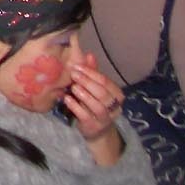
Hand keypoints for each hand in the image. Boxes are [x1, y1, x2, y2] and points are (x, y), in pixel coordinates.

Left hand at [63, 40, 125, 164]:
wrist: (96, 130)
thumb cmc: (94, 103)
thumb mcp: (95, 88)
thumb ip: (93, 72)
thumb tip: (89, 54)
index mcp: (117, 95)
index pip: (105, 82)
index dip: (91, 73)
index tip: (77, 66)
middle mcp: (114, 107)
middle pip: (102, 93)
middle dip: (87, 82)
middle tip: (74, 74)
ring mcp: (104, 119)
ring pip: (97, 106)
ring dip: (84, 95)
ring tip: (73, 87)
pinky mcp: (93, 127)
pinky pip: (85, 116)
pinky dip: (76, 107)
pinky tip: (67, 99)